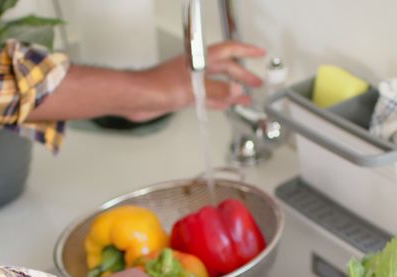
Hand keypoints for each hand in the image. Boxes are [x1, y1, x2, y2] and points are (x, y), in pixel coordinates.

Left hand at [126, 41, 266, 121]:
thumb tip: (236, 91)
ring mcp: (190, 81)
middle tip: (256, 82)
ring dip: (232, 91)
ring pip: (217, 84)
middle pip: (225, 69)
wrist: (137, 98)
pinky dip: (218, 101)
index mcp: (200, 59)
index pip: (228, 50)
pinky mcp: (183, 94)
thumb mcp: (194, 88)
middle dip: (242, 75)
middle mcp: (196, 68)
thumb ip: (217, 90)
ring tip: (246, 97)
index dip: (246, 51)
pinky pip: (207, 96)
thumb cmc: (157, 86)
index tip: (259, 53)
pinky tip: (225, 105)